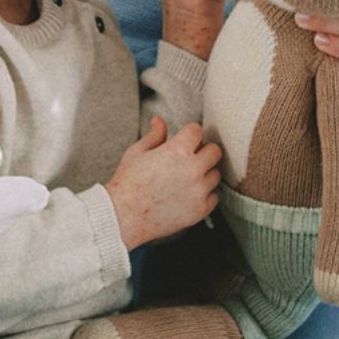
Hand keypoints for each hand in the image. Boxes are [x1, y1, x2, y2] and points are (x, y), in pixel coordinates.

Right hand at [104, 118, 221, 248]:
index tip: (186, 139)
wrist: (123, 217)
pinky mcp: (200, 210)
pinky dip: (205, 195)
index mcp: (177, 150)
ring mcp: (198, 191)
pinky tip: (190, 194)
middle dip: (203, 151)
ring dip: (205, 173)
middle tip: (191, 157)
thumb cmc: (127, 184)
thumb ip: (154, 135)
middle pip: (215, 151)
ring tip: (187, 178)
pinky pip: (214, 197)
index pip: (197, 131)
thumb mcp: (137, 152)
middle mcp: (192, 169)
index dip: (190, 133)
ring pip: (215, 174)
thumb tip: (159, 121)